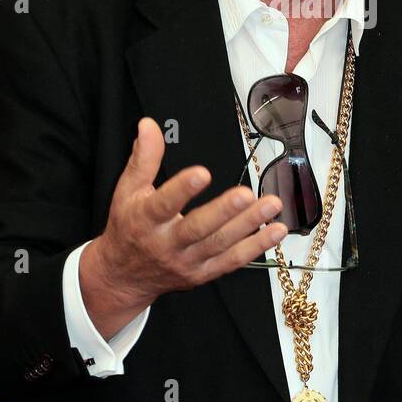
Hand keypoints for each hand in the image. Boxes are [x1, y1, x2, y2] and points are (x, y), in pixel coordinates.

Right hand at [79, 117, 287, 336]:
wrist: (125, 275)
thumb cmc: (129, 227)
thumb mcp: (127, 191)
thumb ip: (143, 158)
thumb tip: (149, 125)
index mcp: (146, 221)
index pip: (163, 205)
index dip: (182, 189)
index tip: (202, 173)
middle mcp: (167, 244)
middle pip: (197, 228)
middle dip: (224, 212)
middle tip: (246, 193)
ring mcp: (188, 261)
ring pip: (221, 244)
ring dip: (248, 225)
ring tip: (271, 205)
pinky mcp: (204, 273)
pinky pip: (233, 261)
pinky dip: (256, 247)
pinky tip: (276, 231)